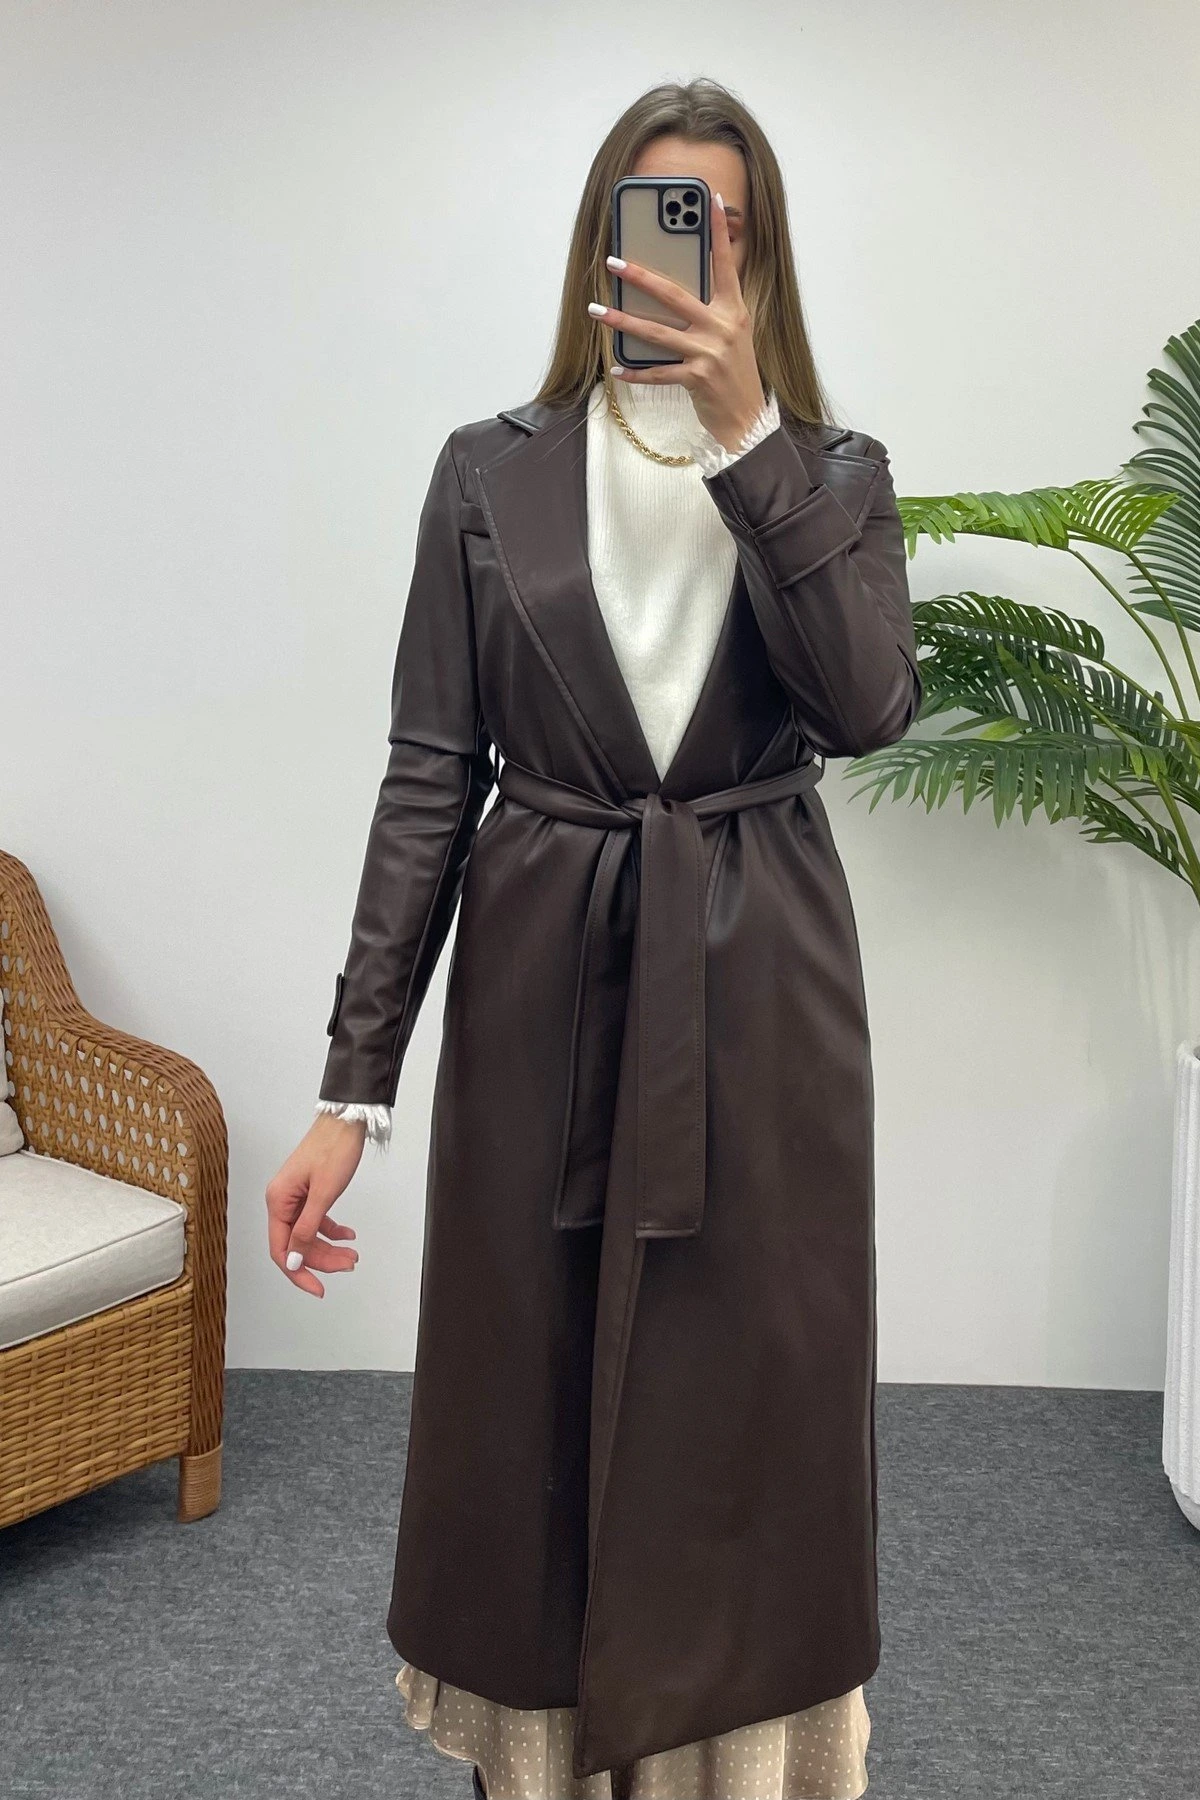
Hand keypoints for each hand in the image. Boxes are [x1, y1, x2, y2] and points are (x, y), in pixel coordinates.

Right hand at [266, 1112, 363, 1297]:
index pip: (281, 1249)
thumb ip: (307, 1229)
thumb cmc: (333, 1148)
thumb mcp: (323, 1194)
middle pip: (297, 1244)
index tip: (317, 1288)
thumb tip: (294, 1259)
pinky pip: (316, 1220)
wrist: (346, 1121)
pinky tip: (348, 1236)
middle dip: (322, 1259)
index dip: (298, 1272)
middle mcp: (283, 1200)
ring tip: (352, 1254)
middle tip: (347, 1265)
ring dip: (329, 1247)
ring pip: (309, 1234)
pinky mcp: (310, 1191)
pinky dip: (332, 1230)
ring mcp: (296, 1196)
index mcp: (278, 1200)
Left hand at [587, 190, 766, 453]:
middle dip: (640, 277)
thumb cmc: (735, 375)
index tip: (712, 199)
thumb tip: (672, 293)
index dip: (719, 231)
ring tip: (597, 311)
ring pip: (657, 332)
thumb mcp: (732, 336)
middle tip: (614, 262)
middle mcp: (722, 326)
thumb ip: (712, 311)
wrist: (748, 419)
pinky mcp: (698, 378)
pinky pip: (659, 372)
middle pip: (674, 294)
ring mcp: (709, 352)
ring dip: (622, 321)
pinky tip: (617, 367)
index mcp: (734, 310)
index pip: (725, 263)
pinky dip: (636, 372)